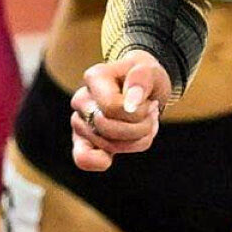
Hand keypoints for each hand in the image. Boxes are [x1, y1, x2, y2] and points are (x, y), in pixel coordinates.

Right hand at [71, 53, 169, 171]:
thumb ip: (142, 78)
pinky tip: (108, 159)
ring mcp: (81, 120)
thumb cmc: (145, 77)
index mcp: (94, 77)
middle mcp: (82, 99)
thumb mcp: (151, 70)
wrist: (143, 88)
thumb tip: (131, 103)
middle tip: (150, 116)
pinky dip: (98, 161)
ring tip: (143, 124)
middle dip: (140, 128)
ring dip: (136, 140)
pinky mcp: (84, 139)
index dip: (138, 112)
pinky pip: (82, 157)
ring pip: (108, 145)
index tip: (149, 103)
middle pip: (108, 128)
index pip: (113, 107)